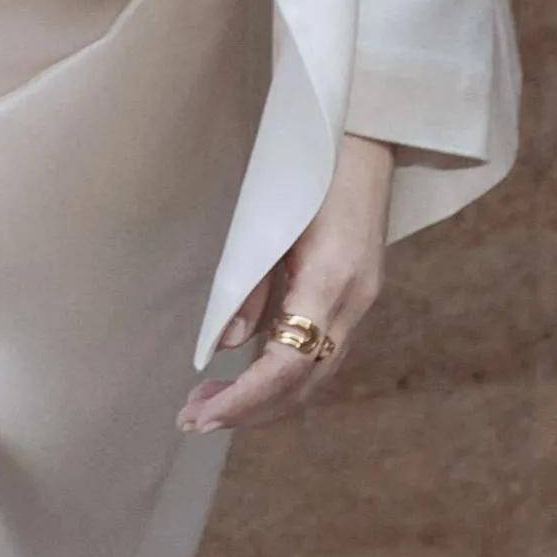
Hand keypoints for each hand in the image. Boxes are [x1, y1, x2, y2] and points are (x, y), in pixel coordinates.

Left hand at [175, 132, 394, 434]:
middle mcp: (353, 302)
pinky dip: (284, 376)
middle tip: (192, 418)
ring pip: (314, 377)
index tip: (204, 415)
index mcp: (330, 281)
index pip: (287, 365)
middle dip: (248, 410)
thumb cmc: (308, 169)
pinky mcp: (357, 296)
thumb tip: (227, 346)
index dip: (245, 399)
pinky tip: (249, 374)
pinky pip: (321, 354)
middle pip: (303, 385)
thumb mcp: (269, 220)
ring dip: (264, 398)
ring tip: (210, 403)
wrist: (364, 138)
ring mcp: (361, 302)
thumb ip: (250, 283)